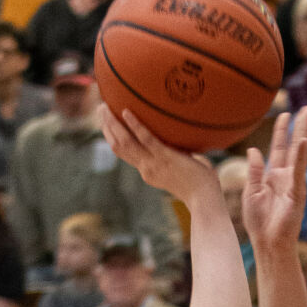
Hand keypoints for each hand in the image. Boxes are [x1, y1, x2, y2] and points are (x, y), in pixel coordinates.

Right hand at [99, 106, 216, 204]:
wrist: (205, 200)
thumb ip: (179, 153)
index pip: (124, 153)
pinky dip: (135, 125)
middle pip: (118, 146)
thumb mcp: (183, 167)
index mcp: (148, 171)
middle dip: (107, 126)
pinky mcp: (165, 158)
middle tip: (101, 107)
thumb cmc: (201, 185)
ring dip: (112, 123)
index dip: (113, 137)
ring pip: (125, 142)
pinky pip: (146, 139)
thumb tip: (186, 137)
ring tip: (106, 106)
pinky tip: (127, 111)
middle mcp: (146, 168)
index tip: (108, 121)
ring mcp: (154, 164)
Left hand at [242, 107, 306, 255]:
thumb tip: (253, 150)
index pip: (278, 148)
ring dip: (304, 133)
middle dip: (300, 126)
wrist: (268, 244)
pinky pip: (299, 171)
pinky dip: (301, 156)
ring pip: (299, 153)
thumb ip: (254, 171)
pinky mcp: (297, 193)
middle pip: (293, 146)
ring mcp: (294, 184)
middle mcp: (286, 177)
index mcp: (274, 177)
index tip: (285, 114)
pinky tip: (304, 142)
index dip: (281, 131)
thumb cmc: (259, 223)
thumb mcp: (251, 193)